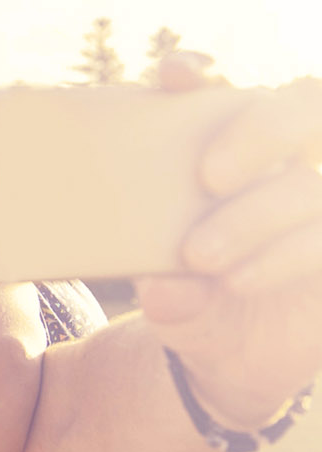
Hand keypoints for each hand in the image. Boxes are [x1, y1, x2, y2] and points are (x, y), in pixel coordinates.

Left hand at [139, 54, 321, 424]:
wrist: (240, 357)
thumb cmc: (195, 303)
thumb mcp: (170, 300)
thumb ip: (168, 293)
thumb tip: (165, 291)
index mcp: (226, 149)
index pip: (221, 88)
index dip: (204, 74)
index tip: (177, 78)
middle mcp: (285, 162)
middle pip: (301, 108)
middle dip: (260, 131)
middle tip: (210, 176)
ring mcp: (319, 196)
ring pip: (313, 180)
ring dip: (261, 212)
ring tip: (201, 257)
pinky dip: (288, 252)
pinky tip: (241, 280)